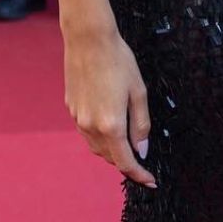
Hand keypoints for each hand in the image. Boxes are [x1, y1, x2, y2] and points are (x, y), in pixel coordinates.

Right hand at [63, 23, 155, 187]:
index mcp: (111, 125)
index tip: (150, 181)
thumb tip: (142, 150)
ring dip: (111, 151)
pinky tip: (109, 125)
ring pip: (96, 147)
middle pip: (109, 157)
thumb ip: (141, 125)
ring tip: (127, 144)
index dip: (139, 174)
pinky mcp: (71, 108)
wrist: (88, 40)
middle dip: (126, 162)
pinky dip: (99, 137)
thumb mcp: (139, 93)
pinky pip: (86, 132)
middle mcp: (91, 126)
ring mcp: (78, 118)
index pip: (125, 161)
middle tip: (142, 160)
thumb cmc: (118, 62)